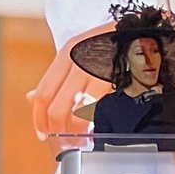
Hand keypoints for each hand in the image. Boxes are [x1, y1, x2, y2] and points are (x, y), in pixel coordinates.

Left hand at [28, 23, 113, 139]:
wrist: (143, 31)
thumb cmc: (114, 43)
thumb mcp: (81, 52)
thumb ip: (57, 76)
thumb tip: (32, 98)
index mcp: (66, 54)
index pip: (43, 92)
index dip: (39, 118)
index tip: (42, 133)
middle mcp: (76, 60)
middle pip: (54, 106)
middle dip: (55, 130)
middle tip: (61, 142)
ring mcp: (92, 69)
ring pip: (70, 110)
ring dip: (71, 131)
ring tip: (77, 140)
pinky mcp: (110, 78)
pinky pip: (91, 108)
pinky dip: (87, 123)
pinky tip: (91, 130)